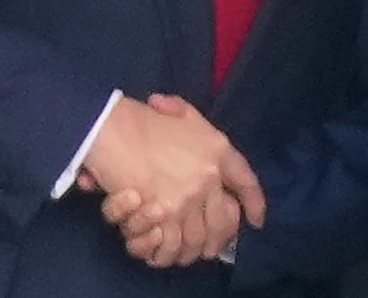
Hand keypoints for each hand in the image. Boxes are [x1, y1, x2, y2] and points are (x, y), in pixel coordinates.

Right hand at [80, 94, 265, 250]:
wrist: (111, 128)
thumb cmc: (141, 119)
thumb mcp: (177, 112)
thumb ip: (187, 116)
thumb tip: (174, 113)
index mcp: (217, 150)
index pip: (247, 182)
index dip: (255, 203)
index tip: (257, 219)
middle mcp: (208, 176)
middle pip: (223, 221)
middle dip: (219, 240)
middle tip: (211, 248)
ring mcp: (187, 197)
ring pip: (198, 238)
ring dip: (191, 251)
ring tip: (185, 254)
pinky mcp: (164, 214)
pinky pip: (172, 245)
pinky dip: (167, 254)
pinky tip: (163, 254)